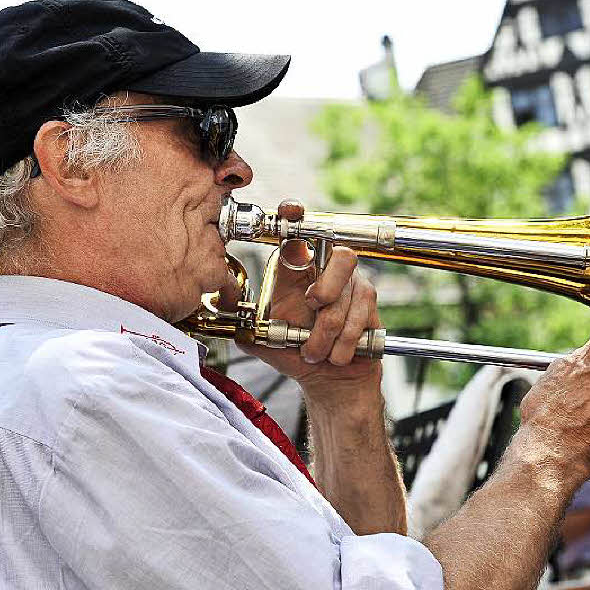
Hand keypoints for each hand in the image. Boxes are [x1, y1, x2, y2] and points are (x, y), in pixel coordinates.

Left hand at [242, 200, 382, 401]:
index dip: (296, 216)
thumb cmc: (298, 353)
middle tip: (314, 309)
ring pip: (347, 296)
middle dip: (327, 289)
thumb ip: (244, 326)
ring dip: (327, 332)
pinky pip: (361, 314)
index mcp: (296, 271)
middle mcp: (326, 271)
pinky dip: (344, 341)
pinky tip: (335, 354)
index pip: (298, 233)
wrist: (329, 379)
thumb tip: (220, 310)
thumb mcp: (265, 340)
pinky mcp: (369, 304)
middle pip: (339, 255)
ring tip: (315, 352)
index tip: (292, 209)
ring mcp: (351, 285)